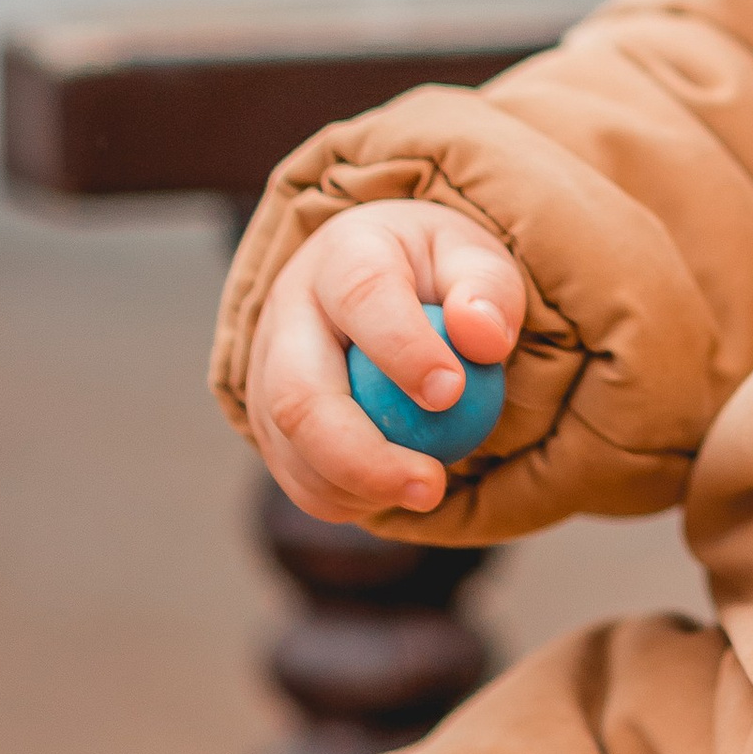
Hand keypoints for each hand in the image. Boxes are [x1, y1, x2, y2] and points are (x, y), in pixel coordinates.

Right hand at [247, 201, 522, 523]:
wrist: (382, 284)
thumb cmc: (439, 276)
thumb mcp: (476, 260)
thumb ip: (486, 291)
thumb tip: (482, 337)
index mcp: (345, 255)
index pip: (363, 297)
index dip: (403, 349)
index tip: (451, 393)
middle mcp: (290, 311)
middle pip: (299, 395)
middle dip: (362, 455)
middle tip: (432, 486)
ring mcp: (266, 368)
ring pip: (290, 447)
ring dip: (356, 487)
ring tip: (427, 489)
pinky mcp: (266, 419)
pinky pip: (295, 476)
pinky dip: (343, 498)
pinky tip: (393, 492)